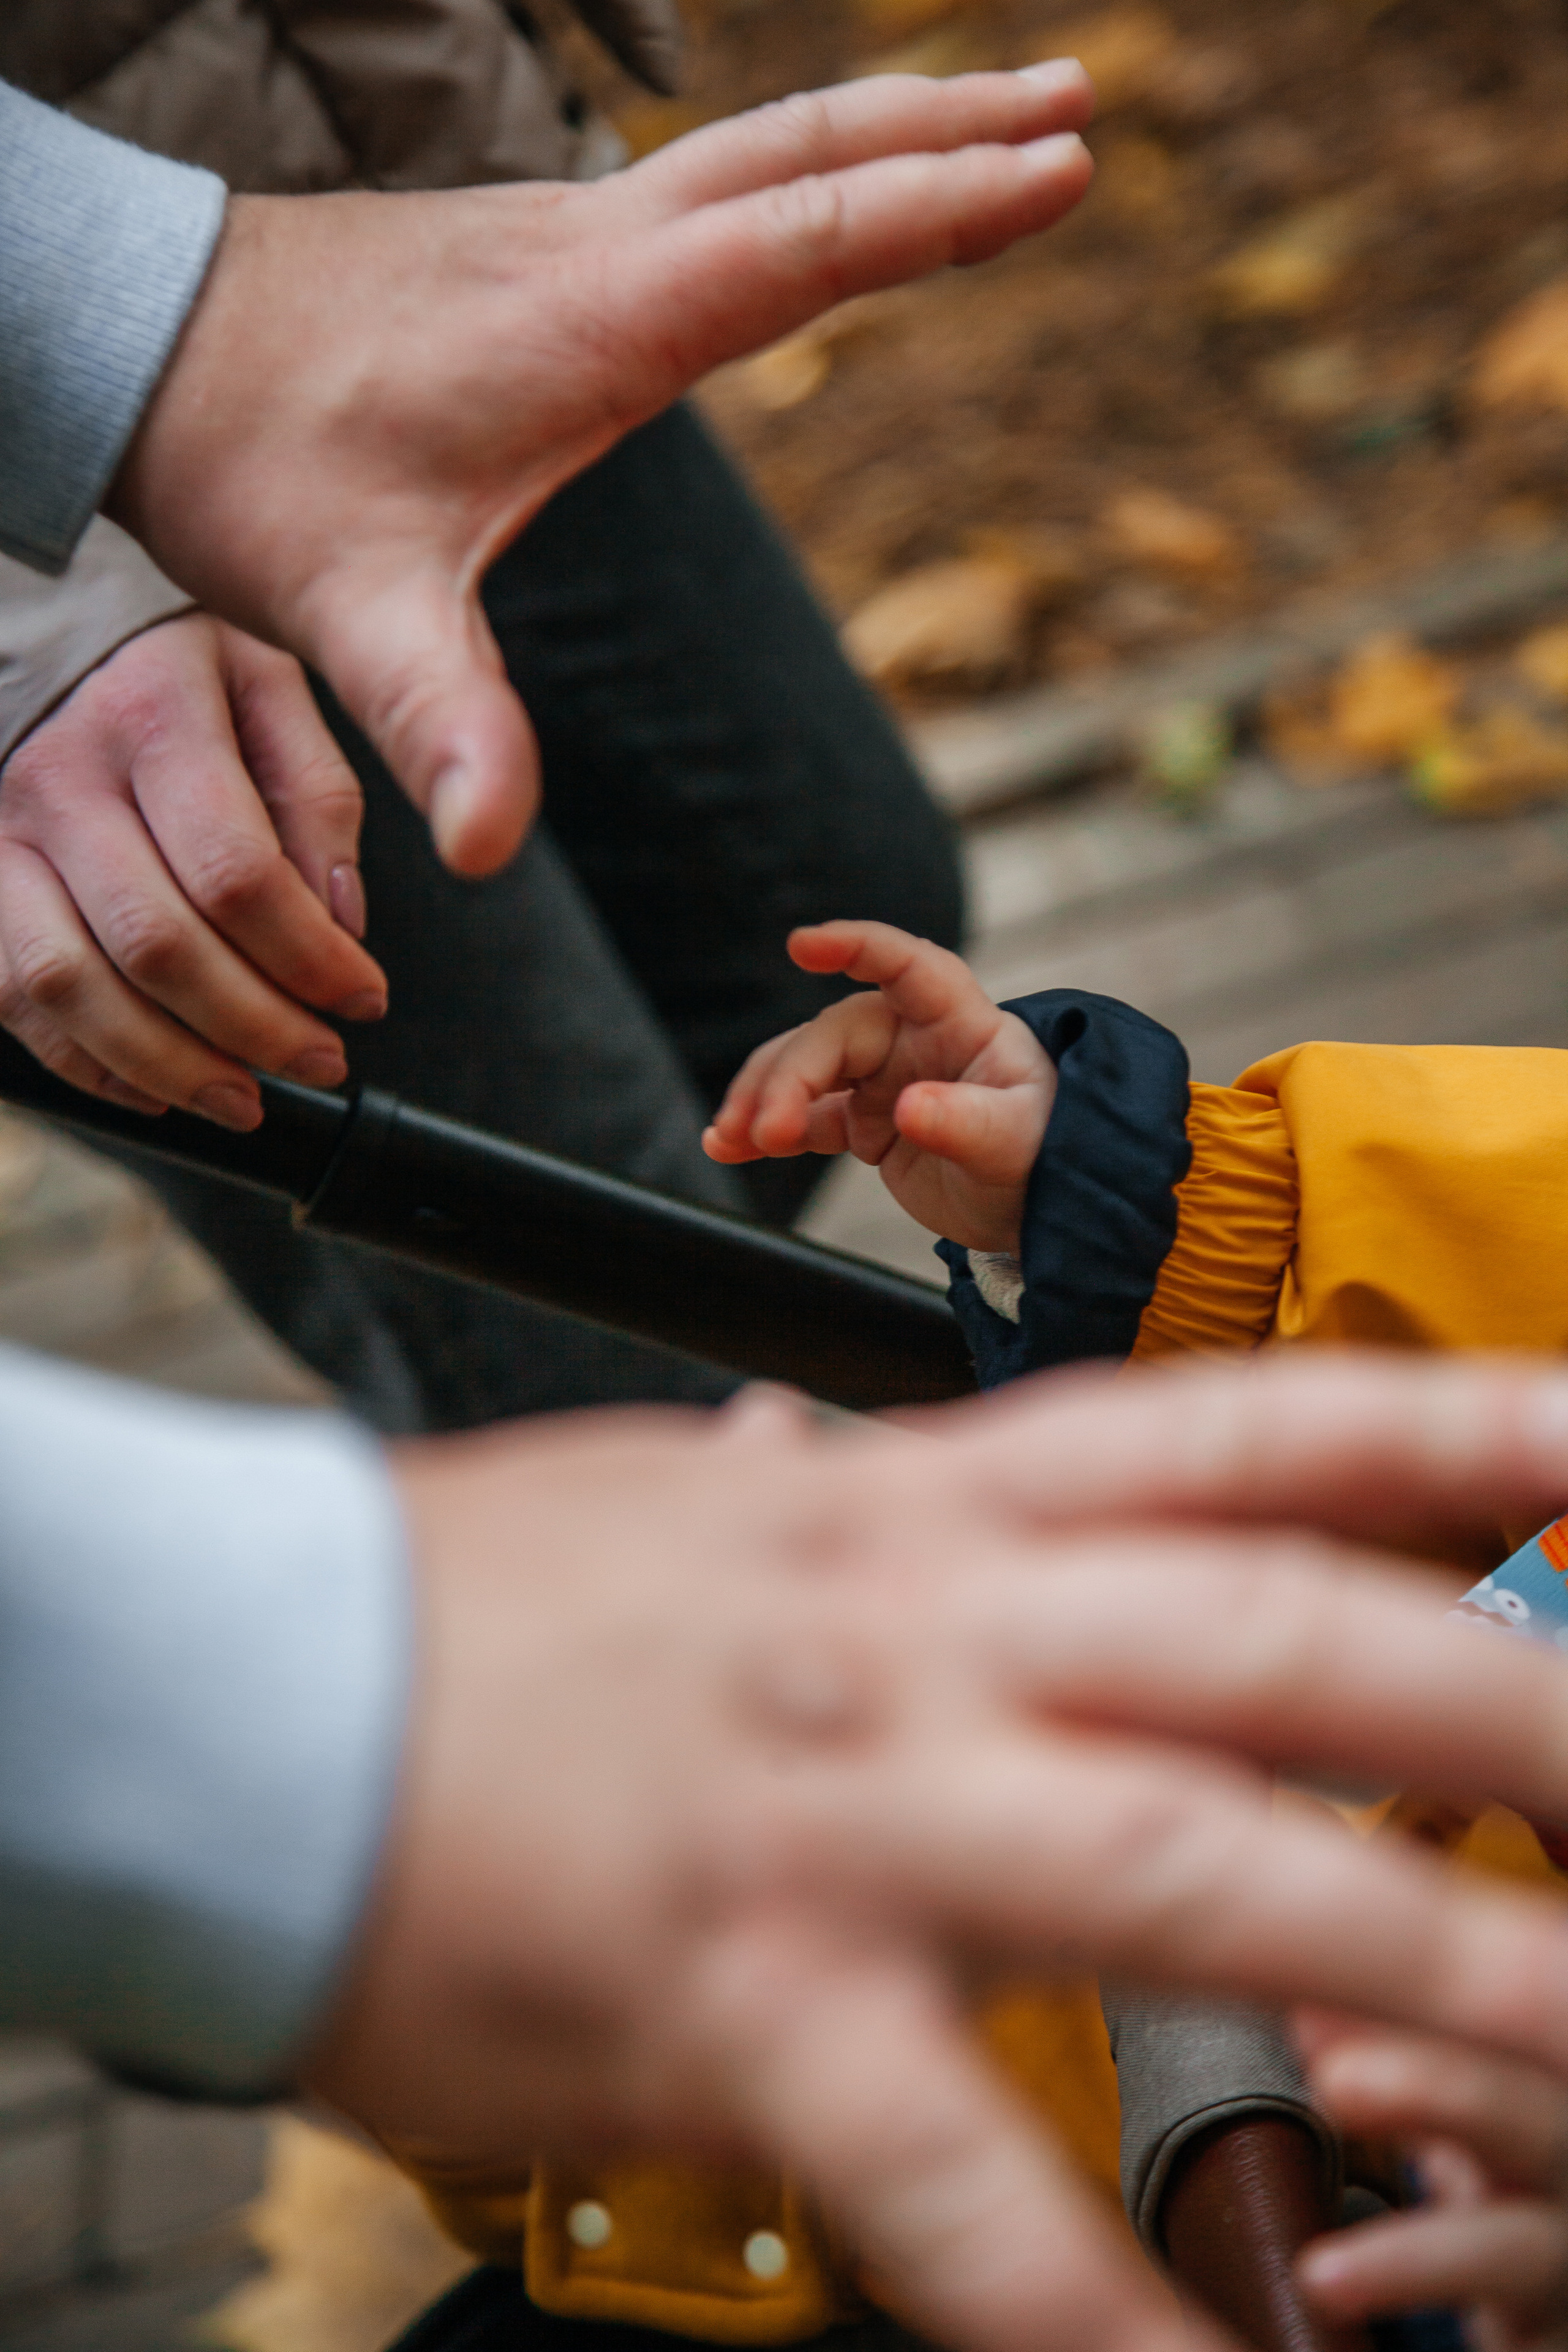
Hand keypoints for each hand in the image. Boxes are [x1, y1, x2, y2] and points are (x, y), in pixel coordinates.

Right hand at [0, 614, 387, 1129]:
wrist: (41, 625)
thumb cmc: (168, 660)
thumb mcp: (266, 682)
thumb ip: (315, 793)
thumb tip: (342, 922)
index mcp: (152, 716)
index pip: (238, 874)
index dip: (311, 959)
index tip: (366, 999)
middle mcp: (61, 778)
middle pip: (159, 944)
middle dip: (254, 1027)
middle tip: (321, 1061)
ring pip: (72, 984)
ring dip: (170, 1064)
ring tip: (246, 1099)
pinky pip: (11, 994)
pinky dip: (87, 1060)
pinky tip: (157, 1086)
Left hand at [108, 66, 1094, 878]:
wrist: (145, 344)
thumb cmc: (255, 465)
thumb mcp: (347, 609)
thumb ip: (438, 718)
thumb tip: (487, 846)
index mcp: (586, 320)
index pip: (796, 242)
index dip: (935, 207)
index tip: (1062, 160)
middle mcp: (593, 247)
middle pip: (804, 154)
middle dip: (952, 127)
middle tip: (1085, 99)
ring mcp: (570, 230)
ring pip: (761, 146)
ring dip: (891, 123)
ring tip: (1006, 107)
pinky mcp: (544, 243)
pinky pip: (715, 179)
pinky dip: (811, 163)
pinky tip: (832, 186)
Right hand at [308, 1352, 1567, 2351]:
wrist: (253, 1687)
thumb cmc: (479, 1605)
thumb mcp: (690, 1502)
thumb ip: (813, 1498)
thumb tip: (829, 1449)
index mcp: (909, 1506)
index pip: (1229, 1432)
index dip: (1439, 1421)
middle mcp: (912, 1632)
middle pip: (1277, 1642)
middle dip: (1510, 1712)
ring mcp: (842, 1809)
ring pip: (1192, 1872)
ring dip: (1420, 1973)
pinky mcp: (743, 2000)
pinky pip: (955, 2182)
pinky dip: (1090, 2314)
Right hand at [703, 920, 1054, 1252]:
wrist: (1047, 1205)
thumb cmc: (1048, 1152)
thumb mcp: (1017, 1141)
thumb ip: (966, 1122)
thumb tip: (908, 1109)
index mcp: (959, 1021)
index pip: (907, 965)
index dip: (855, 946)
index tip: (801, 945)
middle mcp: (914, 1038)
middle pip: (833, 1035)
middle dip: (789, 1079)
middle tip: (767, 1133)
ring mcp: (884, 1078)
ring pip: (804, 1070)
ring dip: (762, 1100)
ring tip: (729, 1139)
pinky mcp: (865, 1122)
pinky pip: (805, 1117)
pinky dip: (765, 1130)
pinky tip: (727, 1147)